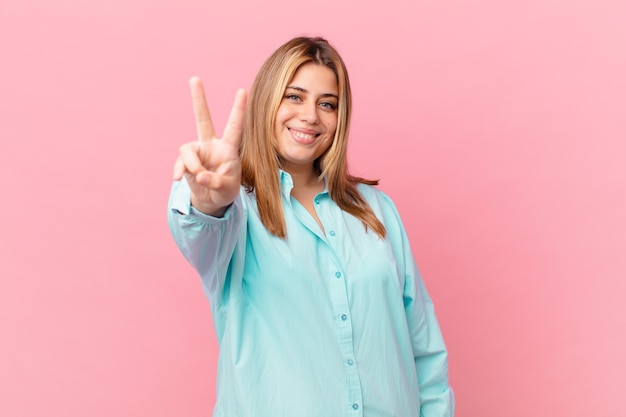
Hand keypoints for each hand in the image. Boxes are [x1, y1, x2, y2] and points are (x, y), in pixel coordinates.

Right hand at [173, 77, 246, 215]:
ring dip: (192, 166)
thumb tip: (199, 175)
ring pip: (187, 149)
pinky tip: (178, 179)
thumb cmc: (225, 191)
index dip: (238, 109)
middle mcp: (211, 145)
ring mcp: (197, 152)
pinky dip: (180, 171)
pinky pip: (179, 163)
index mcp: (228, 148)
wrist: (211, 201)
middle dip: (198, 99)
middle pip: (203, 119)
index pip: (234, 126)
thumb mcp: (226, 189)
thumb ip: (214, 182)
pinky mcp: (185, 162)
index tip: (243, 90)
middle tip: (194, 78)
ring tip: (199, 179)